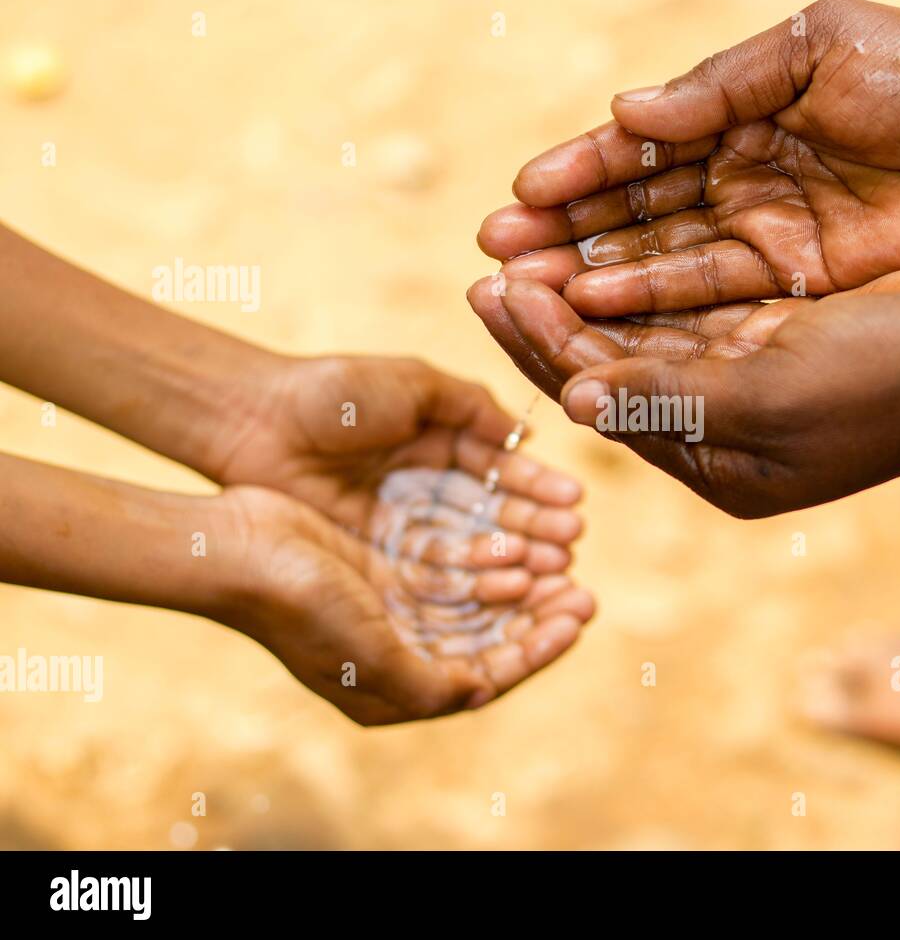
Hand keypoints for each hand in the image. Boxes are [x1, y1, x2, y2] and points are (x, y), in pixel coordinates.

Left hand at [206, 354, 582, 571]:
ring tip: (554, 568)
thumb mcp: (413, 384)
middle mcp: (425, 489)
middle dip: (535, 528)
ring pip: (469, 547)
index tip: (575, 503)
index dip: (537, 488)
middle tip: (573, 544)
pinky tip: (508, 583)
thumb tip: (526, 438)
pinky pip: (432, 573)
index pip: (499, 472)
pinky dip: (471, 579)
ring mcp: (402, 526)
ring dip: (513, 557)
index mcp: (438, 444)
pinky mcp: (377, 558)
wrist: (257, 422)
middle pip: (491, 515)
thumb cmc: (334, 392)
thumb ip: (471, 407)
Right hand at [215, 485, 595, 723]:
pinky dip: (484, 562)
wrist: (233, 549)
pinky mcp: (383, 571)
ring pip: (475, 605)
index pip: (487, 676)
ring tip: (561, 562)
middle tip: (583, 589)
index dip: (538, 649)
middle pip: (487, 641)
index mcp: (394, 691)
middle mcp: (397, 656)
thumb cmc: (298, 606)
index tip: (578, 614)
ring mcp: (390, 612)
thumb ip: (429, 685)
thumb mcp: (370, 657)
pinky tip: (514, 543)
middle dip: (537, 617)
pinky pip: (450, 570)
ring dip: (518, 587)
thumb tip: (483, 694)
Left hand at [469, 263, 899, 516]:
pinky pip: (695, 313)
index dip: (544, 348)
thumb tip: (569, 396)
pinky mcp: (782, 342)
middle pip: (617, 373)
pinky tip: (607, 249)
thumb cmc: (891, 381)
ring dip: (591, 297)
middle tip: (488, 265)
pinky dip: (649, 284)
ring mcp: (755, 388)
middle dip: (553, 322)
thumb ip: (666, 397)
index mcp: (718, 465)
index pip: (606, 403)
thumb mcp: (769, 395)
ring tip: (529, 251)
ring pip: (650, 339)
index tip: (491, 292)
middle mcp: (727, 433)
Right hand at [477, 0, 899, 316]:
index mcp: (741, 114)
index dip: (579, 170)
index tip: (519, 192)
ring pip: (660, 259)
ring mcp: (765, 236)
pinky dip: (654, 301)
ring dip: (592, 273)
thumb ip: (719, 86)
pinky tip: (597, 305)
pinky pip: (711, 294)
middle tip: (493, 251)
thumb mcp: (817, 48)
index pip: (641, 148)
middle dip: (564, 230)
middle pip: (635, 211)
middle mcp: (741, 179)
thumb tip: (627, 112)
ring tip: (526, 288)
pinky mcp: (795, 285)